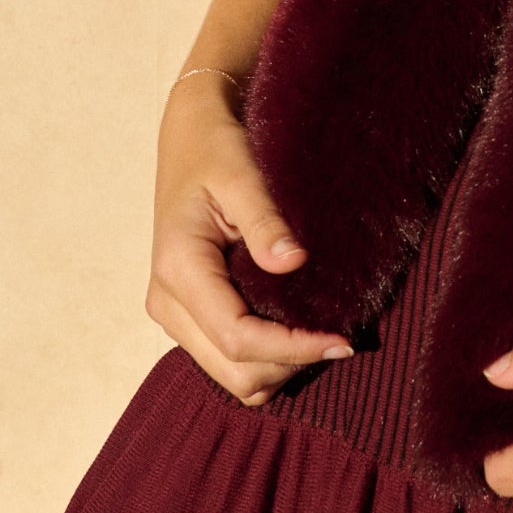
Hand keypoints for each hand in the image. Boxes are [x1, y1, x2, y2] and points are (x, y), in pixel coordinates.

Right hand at [145, 76, 351, 406]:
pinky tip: (299, 326)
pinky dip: (269, 357)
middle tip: (341, 336)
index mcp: (178, 269)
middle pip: (236, 373)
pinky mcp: (190, 315)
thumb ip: (264, 220)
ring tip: (322, 331)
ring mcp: (176, 313)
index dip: (294, 348)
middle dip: (290, 364)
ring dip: (281, 365)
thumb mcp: (241, 173)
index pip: (239, 338)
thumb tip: (294, 261)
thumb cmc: (216, 147)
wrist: (192, 135)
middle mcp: (167, 302)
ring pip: (233, 376)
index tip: (345, 338)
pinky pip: (231, 359)